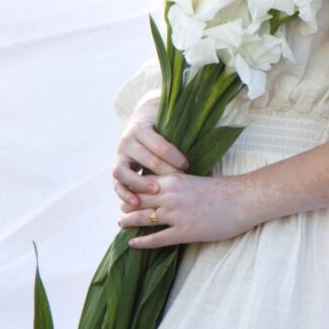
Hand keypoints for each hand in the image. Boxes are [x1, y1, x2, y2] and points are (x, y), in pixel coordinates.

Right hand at [112, 96, 189, 210]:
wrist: (139, 125)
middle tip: (178, 182)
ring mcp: (119, 156)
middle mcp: (127, 141)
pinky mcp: (117, 170)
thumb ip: (181, 137)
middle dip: (163, 172)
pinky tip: (136, 204)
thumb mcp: (168, 128)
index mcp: (141, 128)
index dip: (174, 156)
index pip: (159, 144)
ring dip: (139, 184)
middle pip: (145, 158)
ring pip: (123, 172)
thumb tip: (212, 143)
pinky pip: (117, 184)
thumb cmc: (161, 129)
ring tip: (155, 192)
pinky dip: (125, 195)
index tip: (187, 165)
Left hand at [118, 171, 255, 248]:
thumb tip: (166, 188)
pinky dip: (142, 241)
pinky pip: (157, 238)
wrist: (242, 199)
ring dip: (129, 221)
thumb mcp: (194, 180)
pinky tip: (133, 243)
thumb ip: (177, 183)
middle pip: (137, 200)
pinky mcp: (184, 231)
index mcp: (172, 180)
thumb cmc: (222, 190)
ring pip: (143, 218)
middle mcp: (169, 195)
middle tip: (120, 210)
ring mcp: (175, 214)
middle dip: (126, 205)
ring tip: (121, 224)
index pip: (142, 183)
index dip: (131, 189)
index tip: (126, 193)